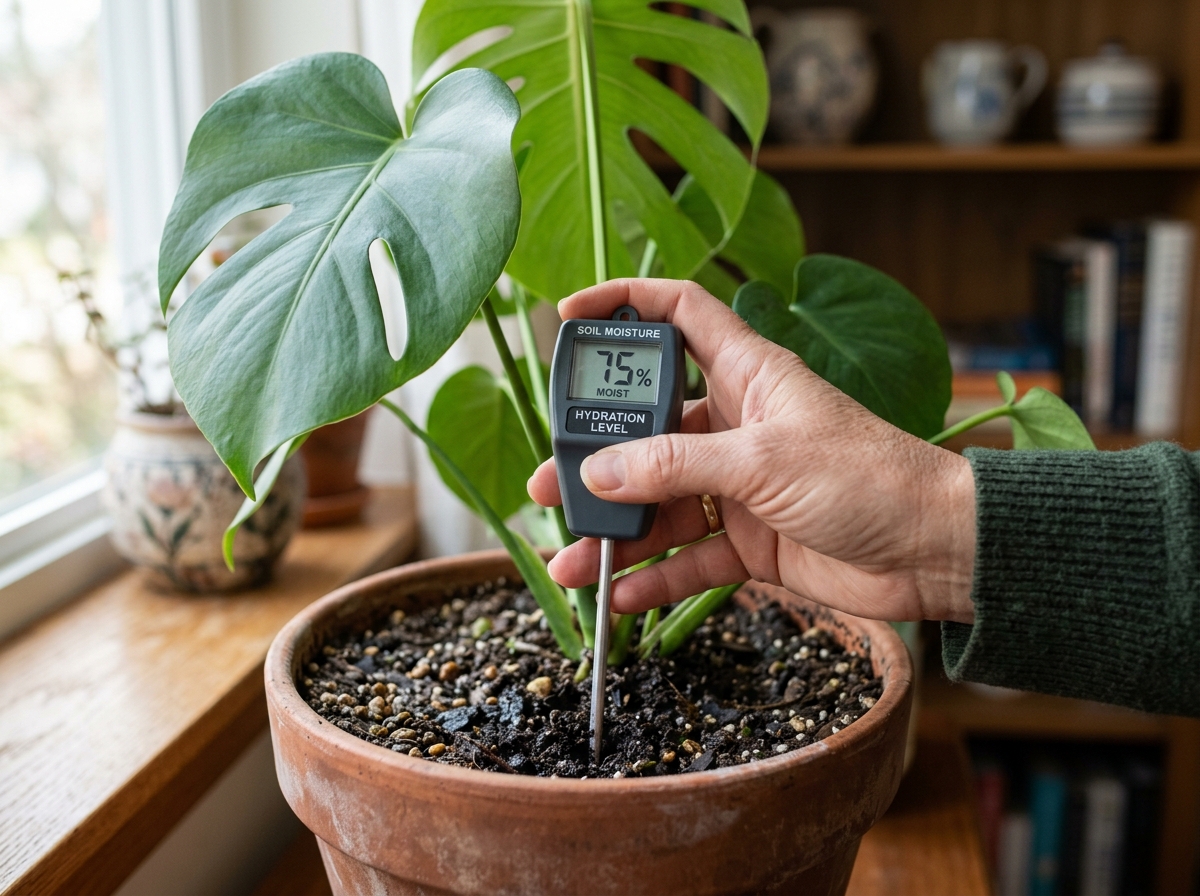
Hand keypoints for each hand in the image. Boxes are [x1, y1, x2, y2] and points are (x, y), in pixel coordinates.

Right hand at [528, 279, 976, 623]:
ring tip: (571, 558)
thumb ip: (676, 467)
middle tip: (551, 485)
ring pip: (660, 501)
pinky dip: (655, 577)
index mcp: (747, 374)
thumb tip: (600, 473)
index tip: (571, 312)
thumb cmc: (870, 478)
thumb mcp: (763, 462)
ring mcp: (740, 485)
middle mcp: (736, 424)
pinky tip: (620, 596)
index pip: (678, 314)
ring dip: (616, 529)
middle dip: (596, 456)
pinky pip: (688, 557)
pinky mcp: (750, 540)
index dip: (625, 303)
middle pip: (647, 428)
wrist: (936, 551)